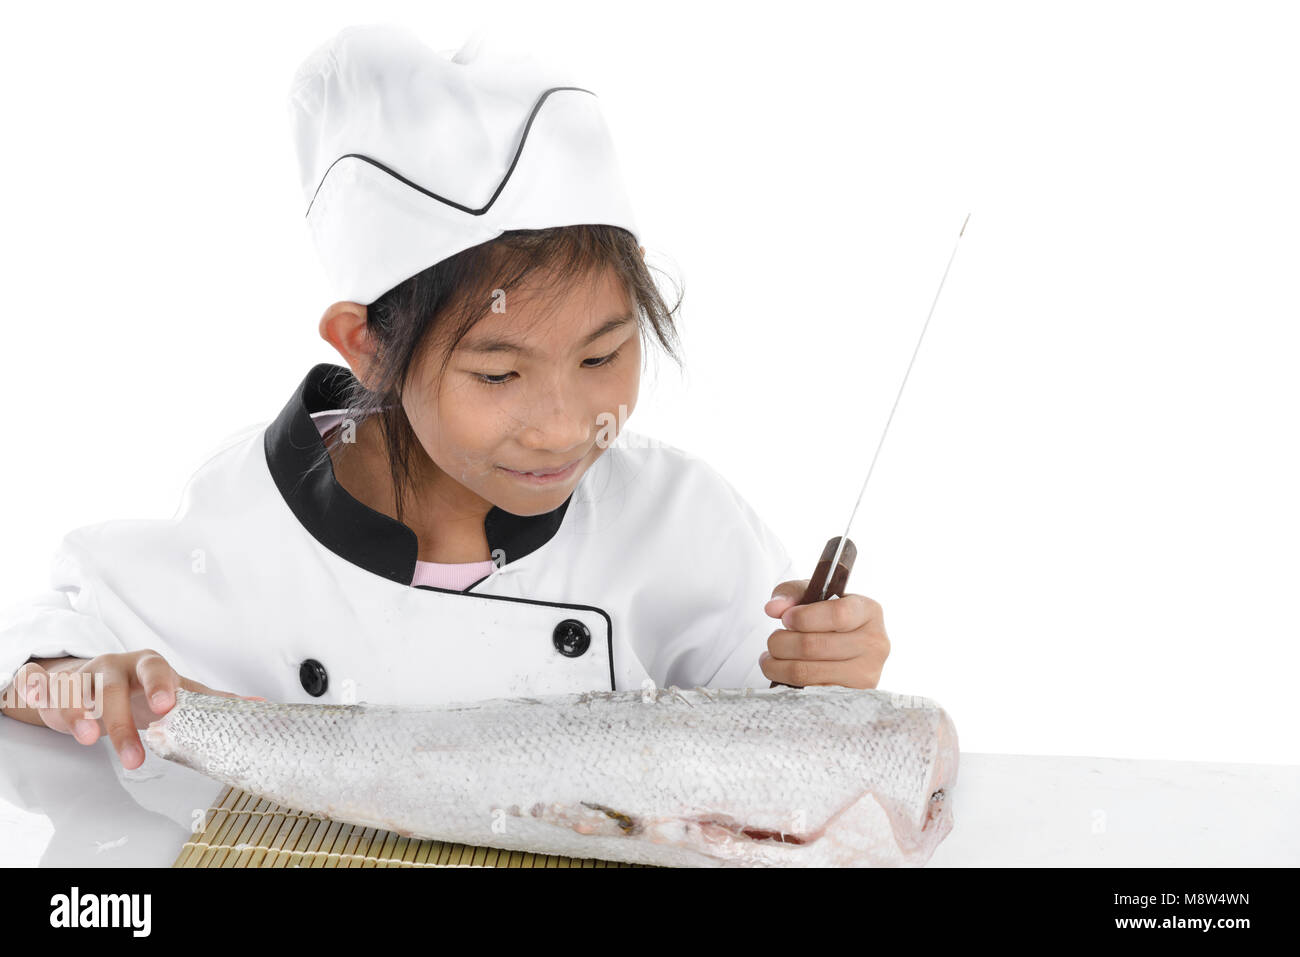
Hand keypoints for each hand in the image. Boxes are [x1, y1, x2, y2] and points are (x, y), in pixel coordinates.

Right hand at [10, 651, 262, 769]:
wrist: (94, 682)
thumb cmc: (141, 689)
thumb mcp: (174, 690)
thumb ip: (210, 701)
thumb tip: (258, 706)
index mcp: (148, 665)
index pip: (157, 669)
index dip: (161, 685)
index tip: (167, 707)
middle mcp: (116, 667)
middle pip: (115, 687)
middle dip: (122, 719)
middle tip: (133, 753)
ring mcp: (85, 676)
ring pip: (80, 692)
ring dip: (84, 715)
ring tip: (89, 739)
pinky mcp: (59, 689)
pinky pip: (53, 696)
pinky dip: (56, 709)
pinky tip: (66, 727)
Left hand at [760, 581, 889, 688]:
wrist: (845, 650)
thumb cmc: (826, 617)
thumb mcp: (813, 595)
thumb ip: (791, 593)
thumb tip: (773, 608)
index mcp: (868, 611)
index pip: (837, 615)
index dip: (804, 617)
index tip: (785, 619)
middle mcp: (875, 643)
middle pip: (814, 646)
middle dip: (781, 642)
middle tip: (773, 640)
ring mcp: (866, 673)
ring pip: (806, 672)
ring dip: (777, 665)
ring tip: (770, 657)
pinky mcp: (853, 697)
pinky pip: (809, 692)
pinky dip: (786, 682)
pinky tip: (782, 672)